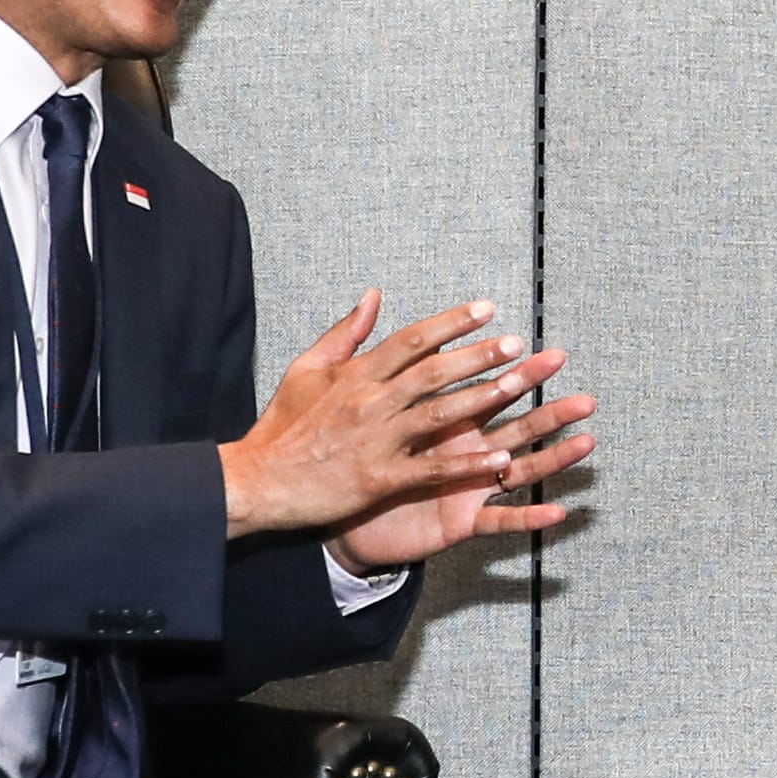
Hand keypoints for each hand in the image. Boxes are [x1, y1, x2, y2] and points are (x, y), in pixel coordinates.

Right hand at [223, 295, 561, 549]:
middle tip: (518, 343)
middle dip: (479, 355)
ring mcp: (376, 441)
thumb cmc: (282, 426)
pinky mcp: (379, 479)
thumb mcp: (305, 370)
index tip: (486, 309)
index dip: (451, 322)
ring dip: (482, 397)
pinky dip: (466, 465)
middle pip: (433, 372)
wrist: (257, 481)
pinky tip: (500, 458)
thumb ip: (344, 333)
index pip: (411, 339)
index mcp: (355, 375)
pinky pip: (431, 470)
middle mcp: (369, 402)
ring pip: (438, 413)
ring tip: (519, 384)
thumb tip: (373, 296)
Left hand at [331, 339, 589, 575]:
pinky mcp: (461, 522)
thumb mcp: (378, 416)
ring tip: (587, 442)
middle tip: (586, 397)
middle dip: (552, 413)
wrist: (350, 521)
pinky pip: (498, 521)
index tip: (549, 353)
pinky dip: (527, 518)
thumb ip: (396, 373)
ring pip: (521, 471)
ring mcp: (470, 488)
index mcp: (452, 426)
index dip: (520, 375)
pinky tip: (557, 512)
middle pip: (519, 429)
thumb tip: (408, 328)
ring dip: (555, 458)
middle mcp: (470, 455)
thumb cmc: (364, 467)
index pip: (493, 394)